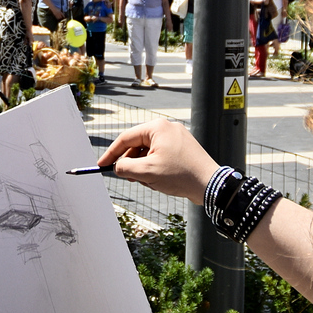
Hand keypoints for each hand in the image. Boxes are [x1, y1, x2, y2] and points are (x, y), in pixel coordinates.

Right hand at [97, 118, 220, 203]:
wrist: (211, 185)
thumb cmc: (181, 175)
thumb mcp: (146, 172)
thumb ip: (125, 167)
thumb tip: (117, 167)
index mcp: (157, 127)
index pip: (126, 138)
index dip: (111, 153)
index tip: (101, 164)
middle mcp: (167, 128)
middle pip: (137, 145)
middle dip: (132, 164)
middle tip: (130, 179)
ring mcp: (176, 137)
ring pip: (148, 153)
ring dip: (145, 169)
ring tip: (153, 182)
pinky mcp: (182, 148)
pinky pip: (160, 156)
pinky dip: (156, 169)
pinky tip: (162, 181)